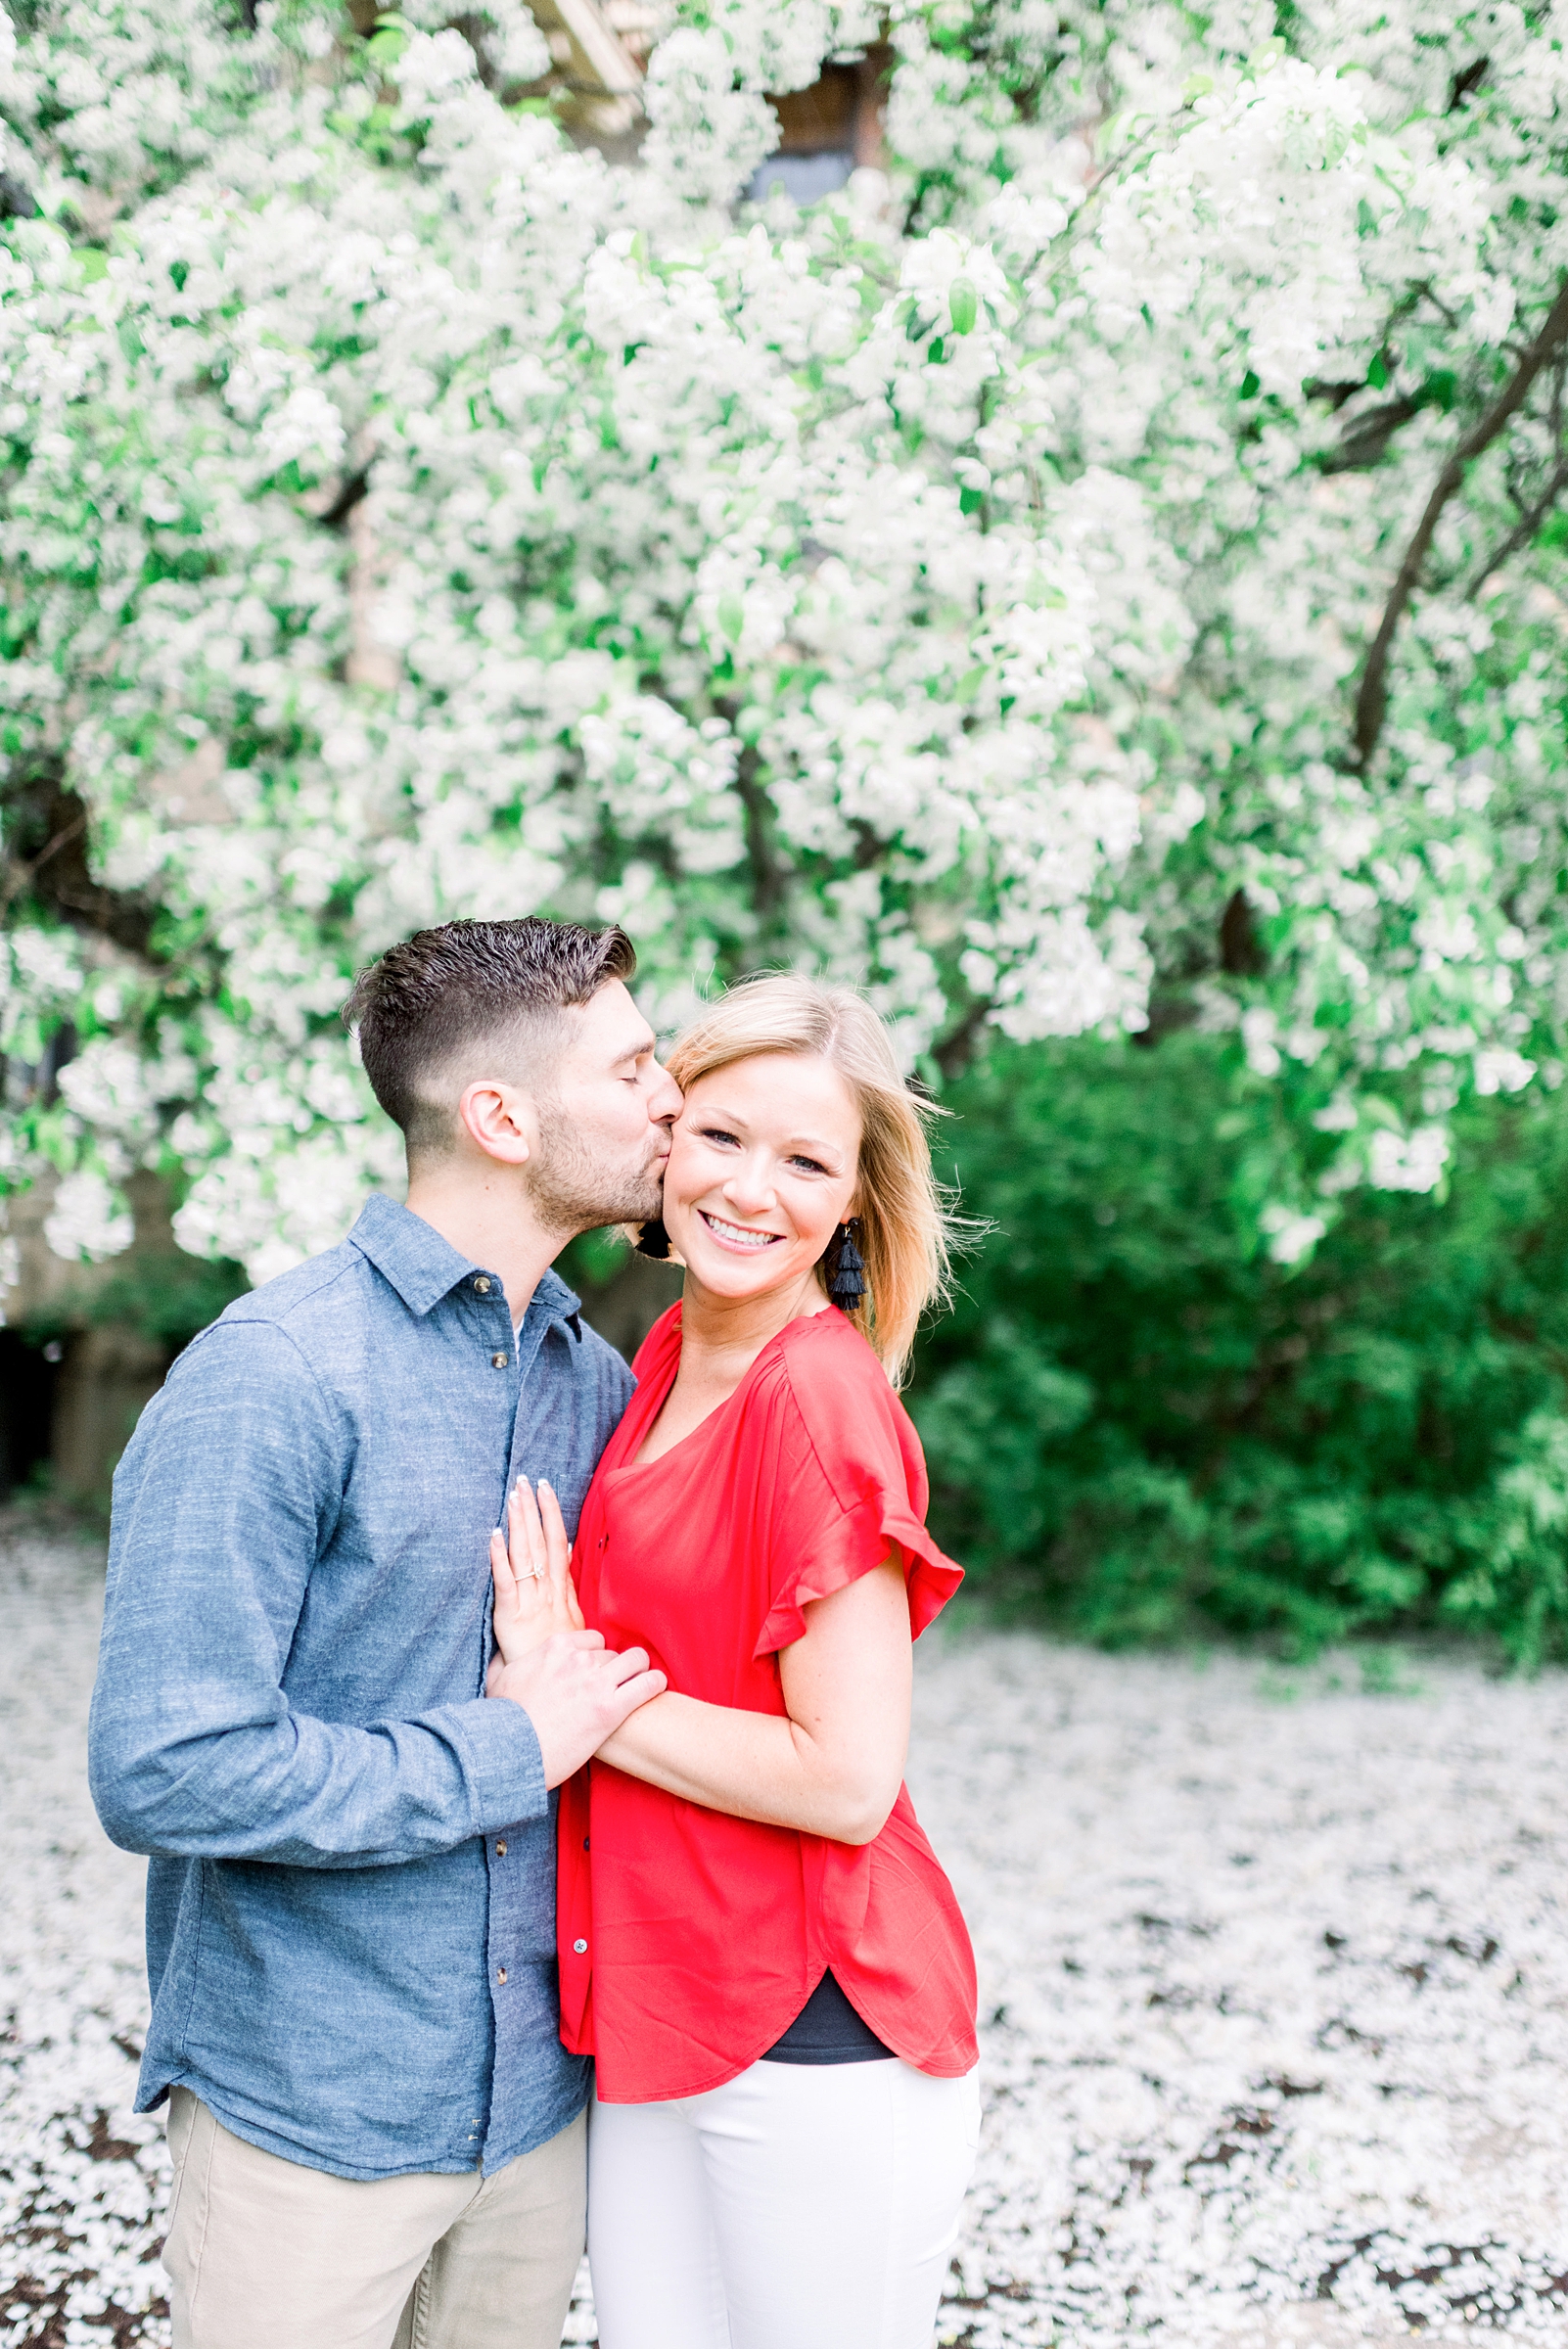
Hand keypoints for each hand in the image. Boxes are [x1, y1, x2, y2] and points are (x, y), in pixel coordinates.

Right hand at [488, 1630, 666, 1788]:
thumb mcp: (496, 1680)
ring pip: (636, 1661)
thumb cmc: (502, 1720)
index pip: (593, 1639)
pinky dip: (655, 1684)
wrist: (509, 1752)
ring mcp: (596, 1682)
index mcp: (555, 1647)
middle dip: (615, 1670)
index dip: (596, 1656)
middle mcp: (578, 1659)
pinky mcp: (610, 1709)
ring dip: (638, 1672)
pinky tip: (655, 1688)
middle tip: (613, 1688)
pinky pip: (648, 1684)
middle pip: (613, 1653)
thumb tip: (502, 1653)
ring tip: (639, 1686)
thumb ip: (504, 1660)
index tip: (595, 1672)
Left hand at [490, 1477, 583, 1663]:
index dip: (551, 1514)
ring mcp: (529, 1603)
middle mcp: (547, 1591)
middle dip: (534, 1509)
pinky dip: (499, 1559)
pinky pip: (505, 1583)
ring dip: (519, 1524)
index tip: (545, 1487)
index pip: (557, 1543)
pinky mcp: (510, 1617)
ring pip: (525, 1556)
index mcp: (560, 1590)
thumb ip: (568, 1584)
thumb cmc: (560, 1654)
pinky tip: (494, 1536)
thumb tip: (567, 1550)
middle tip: (526, 1479)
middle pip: (541, 1542)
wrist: (557, 1687)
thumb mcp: (572, 1618)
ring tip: (513, 1496)